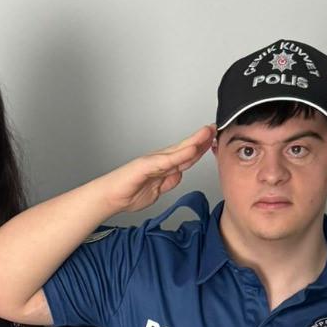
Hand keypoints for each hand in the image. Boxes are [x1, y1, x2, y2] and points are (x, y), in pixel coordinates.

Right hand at [99, 125, 213, 216]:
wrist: (110, 197)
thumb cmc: (128, 193)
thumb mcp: (157, 191)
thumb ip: (169, 181)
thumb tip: (180, 174)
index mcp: (163, 166)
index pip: (186, 156)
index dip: (200, 148)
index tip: (213, 140)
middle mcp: (159, 160)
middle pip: (185, 148)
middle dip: (201, 139)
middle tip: (215, 128)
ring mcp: (153, 161)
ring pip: (179, 150)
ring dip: (194, 141)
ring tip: (208, 132)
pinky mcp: (146, 165)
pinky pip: (168, 160)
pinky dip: (181, 155)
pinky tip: (192, 150)